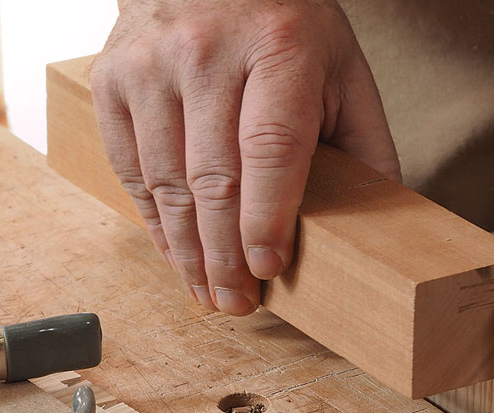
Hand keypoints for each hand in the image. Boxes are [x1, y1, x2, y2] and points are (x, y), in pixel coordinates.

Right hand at [91, 0, 399, 314]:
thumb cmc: (286, 25)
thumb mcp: (342, 70)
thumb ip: (364, 142)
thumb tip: (380, 224)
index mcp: (280, 47)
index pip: (270, 148)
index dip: (266, 218)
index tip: (269, 268)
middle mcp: (207, 51)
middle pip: (213, 176)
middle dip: (225, 255)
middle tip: (237, 302)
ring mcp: (151, 65)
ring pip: (165, 181)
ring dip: (186, 250)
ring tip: (207, 291)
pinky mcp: (112, 79)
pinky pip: (129, 168)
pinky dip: (154, 220)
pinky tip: (176, 252)